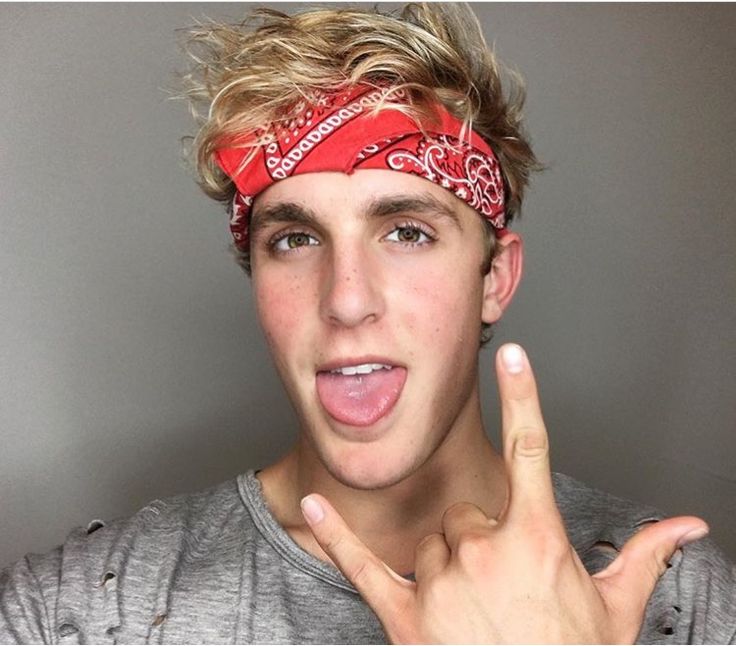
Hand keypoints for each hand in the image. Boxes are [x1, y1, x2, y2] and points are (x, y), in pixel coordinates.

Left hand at [300, 343, 708, 643]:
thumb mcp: (614, 611)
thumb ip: (645, 557)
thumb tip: (688, 527)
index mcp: (536, 541)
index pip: (531, 450)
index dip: (523, 398)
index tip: (513, 357)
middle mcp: (484, 553)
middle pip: (467, 513)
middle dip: (483, 540)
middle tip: (504, 586)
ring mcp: (441, 583)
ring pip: (433, 542)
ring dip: (450, 566)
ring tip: (476, 609)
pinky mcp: (405, 617)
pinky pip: (361, 566)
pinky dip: (335, 534)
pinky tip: (311, 505)